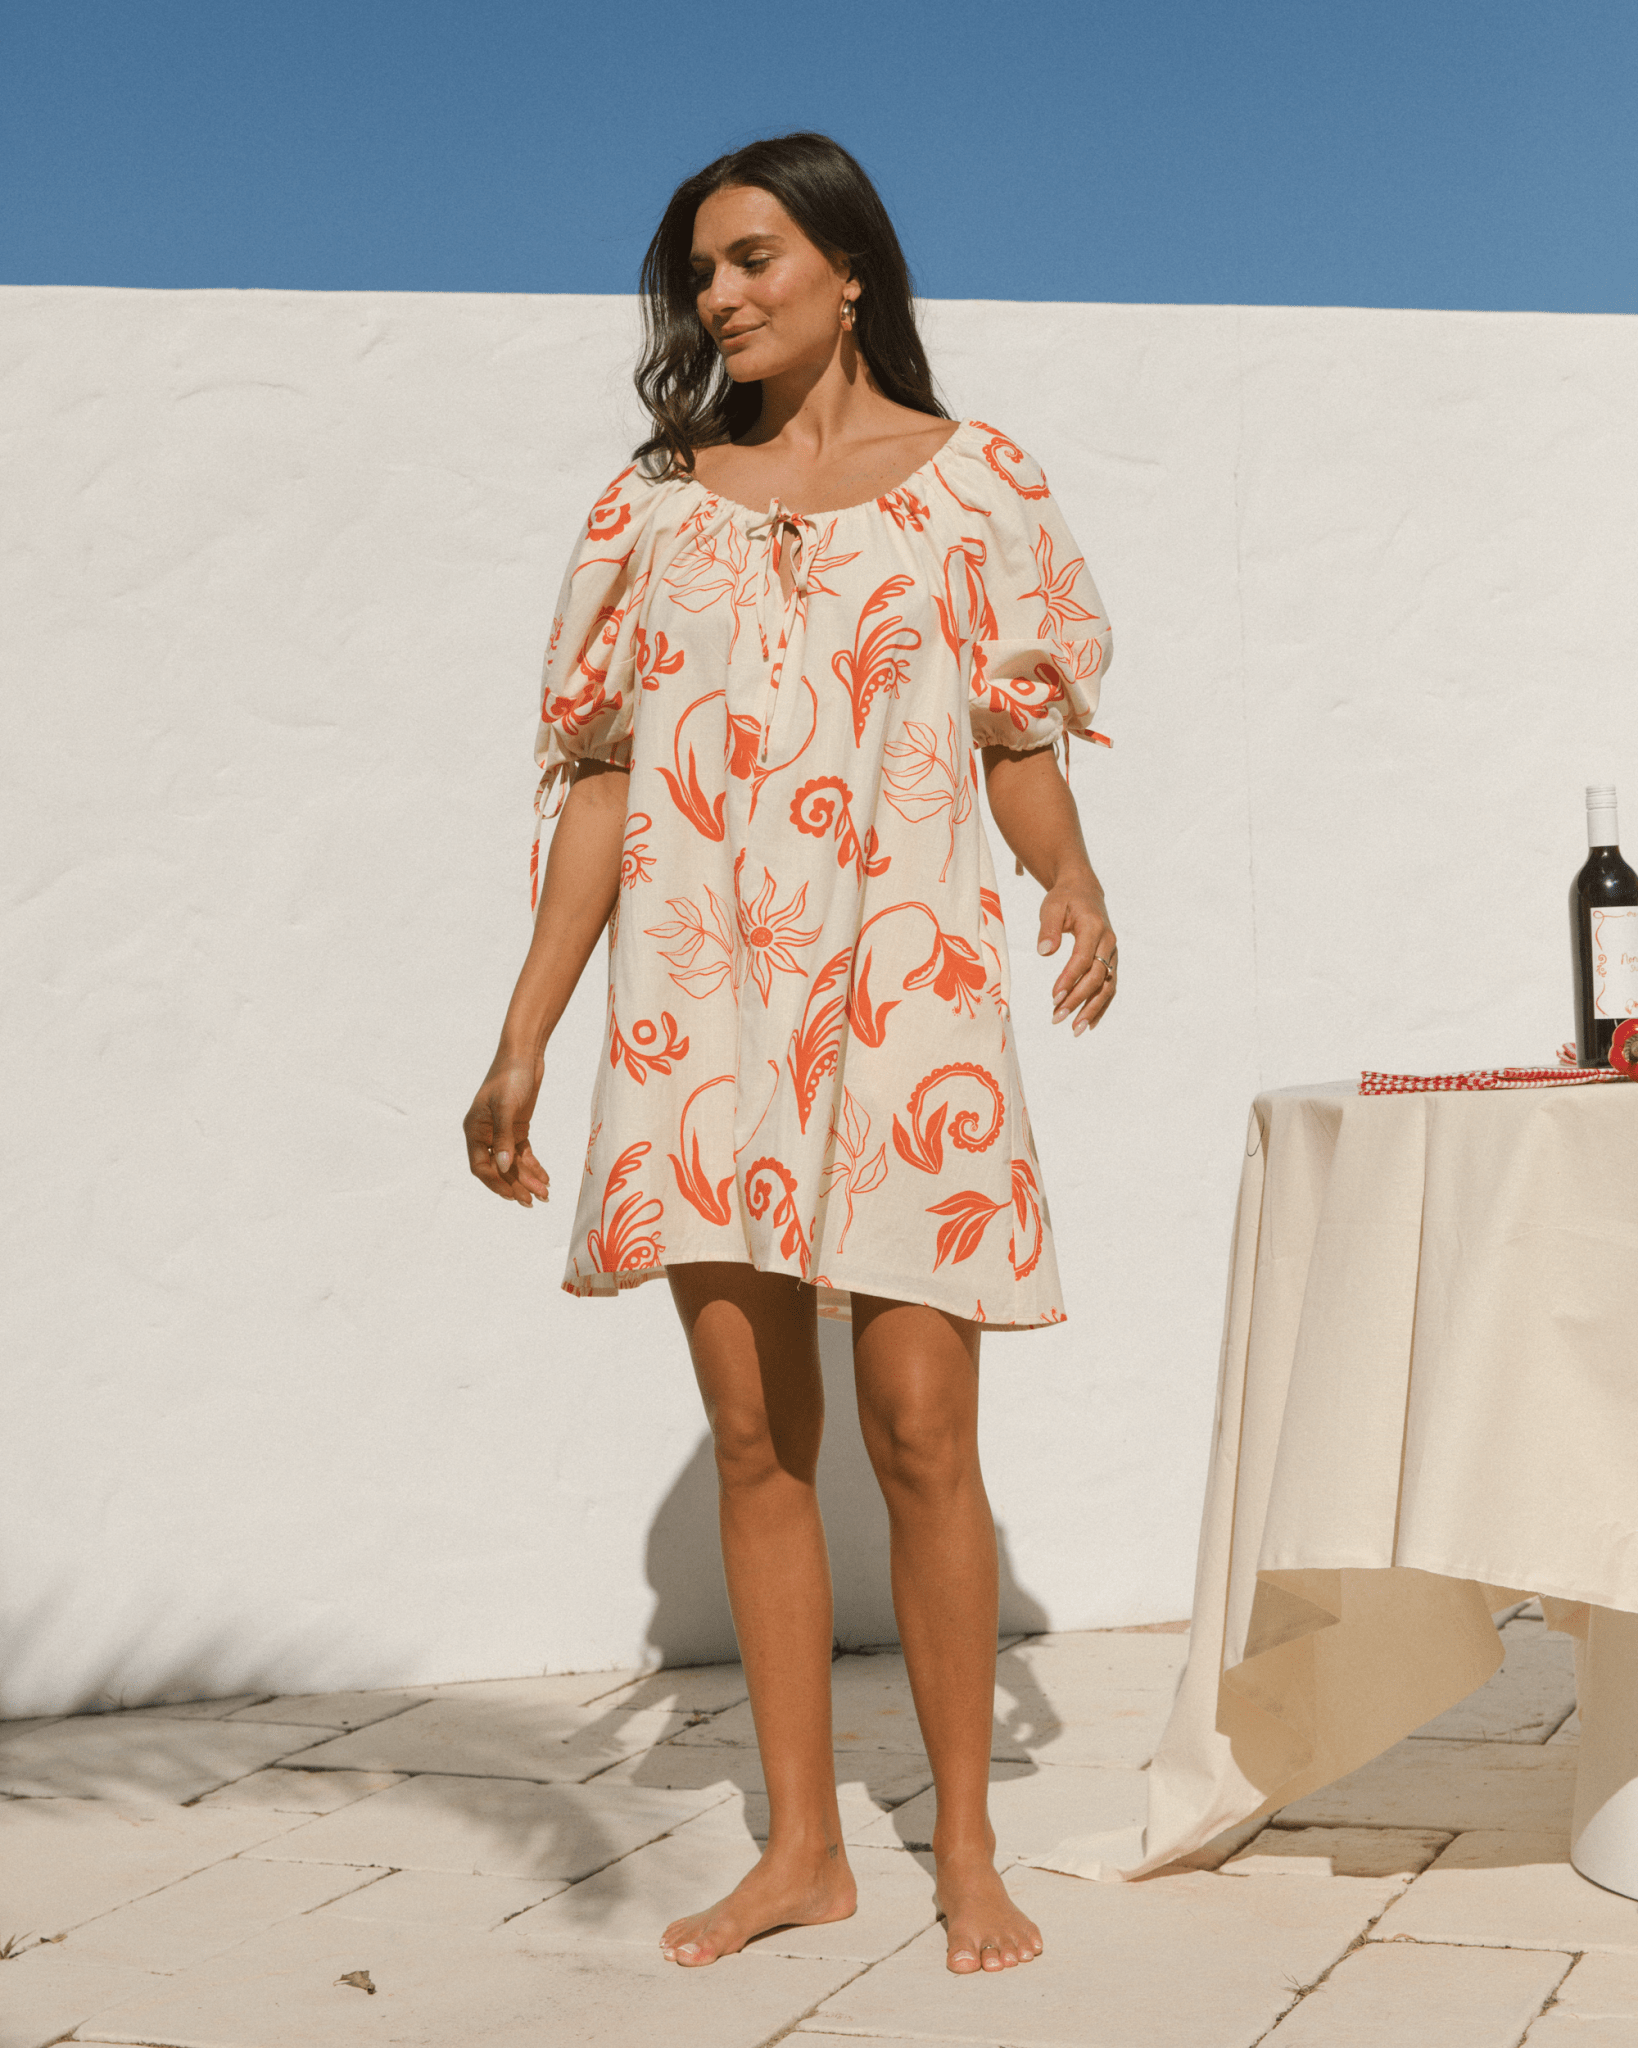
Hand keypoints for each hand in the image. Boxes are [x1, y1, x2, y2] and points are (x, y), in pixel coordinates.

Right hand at [463, 1051, 550, 1205]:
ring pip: (513, 1163)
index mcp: (474, 1130)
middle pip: (499, 1168)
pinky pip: (522, 1153)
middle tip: (532, 1201)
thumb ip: (503, 1138)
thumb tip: (502, 1168)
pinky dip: (533, 1166)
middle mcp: (485, 1134)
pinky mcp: (517, 1127)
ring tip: (544, 1194)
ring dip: (527, 1178)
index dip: (495, 1183)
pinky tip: (545, 1178)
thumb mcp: (506, 1107)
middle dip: (516, 1185)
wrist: (525, 1055)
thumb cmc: (510, 1077)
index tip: (513, 1196)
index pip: (480, 1166)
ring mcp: (501, 1132)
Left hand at [1037, 870, 1116, 1036]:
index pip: (1083, 959)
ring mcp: (1111, 953)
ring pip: (1106, 986)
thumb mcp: (1052, 906)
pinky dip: (1101, 1006)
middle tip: (1057, 1017)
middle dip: (1077, 1000)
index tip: (1053, 998)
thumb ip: (1049, 928)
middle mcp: (1108, 942)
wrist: (1084, 890)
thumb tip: (1044, 952)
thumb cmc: (1064, 898)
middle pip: (1096, 977)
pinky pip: (1109, 986)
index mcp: (1094, 927)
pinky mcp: (1110, 961)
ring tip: (1075, 1029)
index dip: (1069, 980)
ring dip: (1092, 1009)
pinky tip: (1088, 1023)